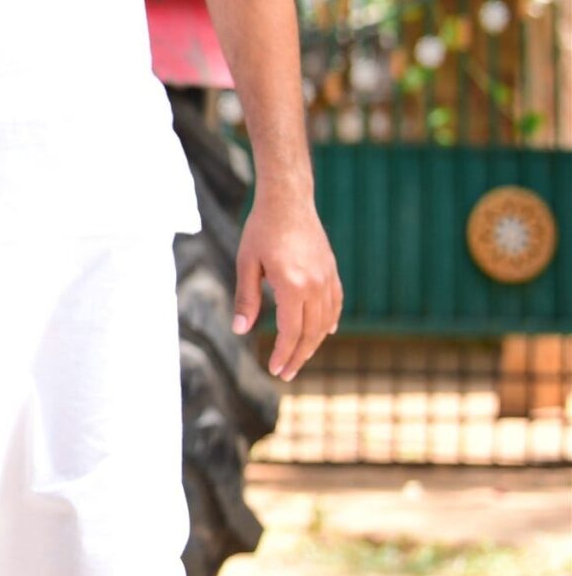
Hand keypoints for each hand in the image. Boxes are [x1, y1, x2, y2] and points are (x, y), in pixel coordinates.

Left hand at [235, 189, 340, 380]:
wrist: (288, 201)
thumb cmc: (261, 230)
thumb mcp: (246, 263)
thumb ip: (247, 298)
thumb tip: (241, 330)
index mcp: (292, 285)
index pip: (291, 331)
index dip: (283, 353)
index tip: (275, 369)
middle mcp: (315, 285)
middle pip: (311, 332)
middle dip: (298, 356)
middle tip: (285, 373)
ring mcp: (327, 278)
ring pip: (326, 322)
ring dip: (314, 343)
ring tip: (299, 357)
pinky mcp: (332, 271)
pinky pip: (335, 304)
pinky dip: (330, 322)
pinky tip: (324, 332)